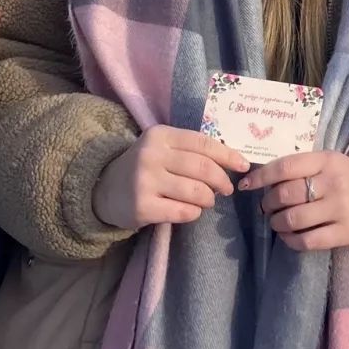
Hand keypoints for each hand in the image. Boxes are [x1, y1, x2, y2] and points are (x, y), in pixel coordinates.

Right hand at [93, 126, 250, 229]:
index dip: (228, 155)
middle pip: (203, 168)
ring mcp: (145, 181)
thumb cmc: (144, 167)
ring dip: (209, 199)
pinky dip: (194, 212)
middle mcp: (152, 155)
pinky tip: (190, 210)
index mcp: (160, 135)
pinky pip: (184, 211)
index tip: (243, 165)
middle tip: (227, 188)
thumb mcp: (161, 148)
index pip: (203, 143)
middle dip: (222, 180)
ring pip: (196, 192)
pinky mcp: (143, 207)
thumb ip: (190, 150)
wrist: (104, 189)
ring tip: (207, 200)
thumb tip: (232, 160)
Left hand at [239, 150, 348, 251]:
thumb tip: (261, 179)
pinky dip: (291, 241)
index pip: (285, 167)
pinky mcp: (346, 232)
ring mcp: (340, 208)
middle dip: (267, 204)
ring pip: (293, 219)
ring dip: (276, 223)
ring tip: (276, 222)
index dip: (260, 177)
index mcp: (327, 160)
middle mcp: (333, 182)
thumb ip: (303, 167)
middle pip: (285, 195)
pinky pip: (308, 241)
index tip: (246, 185)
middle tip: (265, 208)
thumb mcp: (331, 163)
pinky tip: (289, 237)